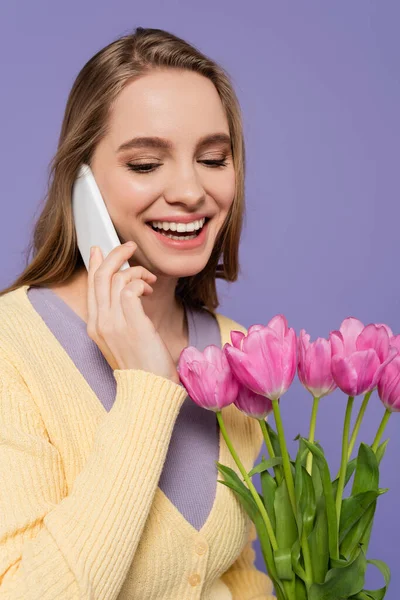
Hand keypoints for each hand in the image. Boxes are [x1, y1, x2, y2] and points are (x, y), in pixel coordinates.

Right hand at [86, 242, 178, 383]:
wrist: (149, 390)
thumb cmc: (142, 364)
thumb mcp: (123, 338)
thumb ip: (119, 315)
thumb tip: (124, 292)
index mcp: (95, 325)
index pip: (91, 285)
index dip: (97, 263)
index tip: (104, 249)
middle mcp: (100, 323)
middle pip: (100, 276)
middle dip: (115, 254)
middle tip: (130, 246)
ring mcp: (114, 324)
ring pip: (115, 279)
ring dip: (136, 271)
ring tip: (149, 279)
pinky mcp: (132, 324)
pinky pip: (130, 289)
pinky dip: (140, 282)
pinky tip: (149, 289)